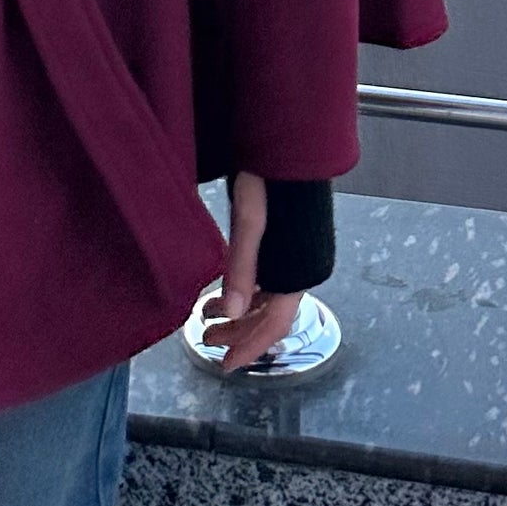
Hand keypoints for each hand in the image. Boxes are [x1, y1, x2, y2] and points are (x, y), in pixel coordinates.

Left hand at [197, 170, 302, 374]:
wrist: (289, 140)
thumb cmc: (271, 175)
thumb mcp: (250, 219)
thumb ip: (241, 267)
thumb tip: (229, 312)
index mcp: (296, 270)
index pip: (275, 325)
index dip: (250, 347)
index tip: (226, 365)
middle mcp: (299, 267)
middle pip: (271, 316)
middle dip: (239, 332)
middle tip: (207, 340)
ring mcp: (294, 254)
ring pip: (268, 299)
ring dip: (241, 312)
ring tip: (207, 314)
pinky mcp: (286, 241)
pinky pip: (269, 280)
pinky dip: (247, 290)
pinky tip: (226, 288)